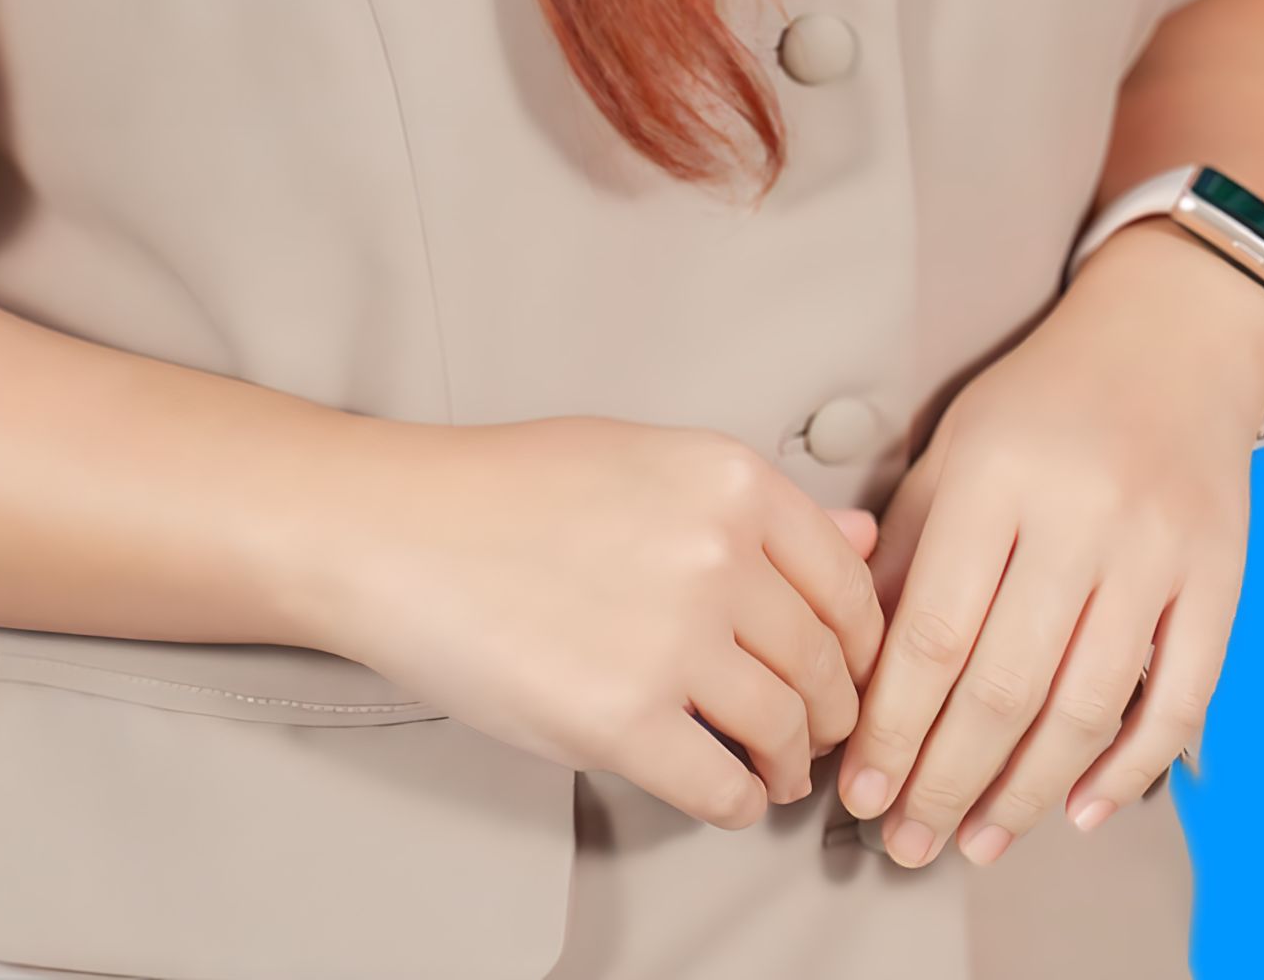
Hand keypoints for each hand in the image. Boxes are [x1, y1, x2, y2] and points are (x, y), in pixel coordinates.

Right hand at [318, 415, 883, 828]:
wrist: (401, 531)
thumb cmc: (512, 490)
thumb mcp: (649, 459)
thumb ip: (760, 507)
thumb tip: (863, 538)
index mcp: (729, 482)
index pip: (849, 582)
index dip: (860, 642)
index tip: (847, 669)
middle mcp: (716, 555)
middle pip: (825, 664)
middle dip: (830, 712)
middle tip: (814, 732)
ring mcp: (673, 640)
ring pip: (785, 731)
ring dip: (789, 766)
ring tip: (773, 771)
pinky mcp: (623, 721)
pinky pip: (724, 789)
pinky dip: (738, 803)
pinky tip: (725, 792)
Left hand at [837, 224, 1263, 866]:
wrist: (1170, 336)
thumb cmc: (1041, 400)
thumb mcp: (956, 445)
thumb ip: (907, 545)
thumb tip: (854, 666)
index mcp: (997, 476)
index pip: (932, 632)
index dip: (892, 726)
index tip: (858, 791)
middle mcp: (1079, 515)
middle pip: (1004, 685)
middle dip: (946, 780)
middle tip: (906, 842)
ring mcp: (1158, 550)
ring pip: (1084, 707)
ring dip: (1024, 794)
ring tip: (976, 841)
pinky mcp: (1220, 579)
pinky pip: (1177, 700)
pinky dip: (1129, 769)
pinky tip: (1079, 811)